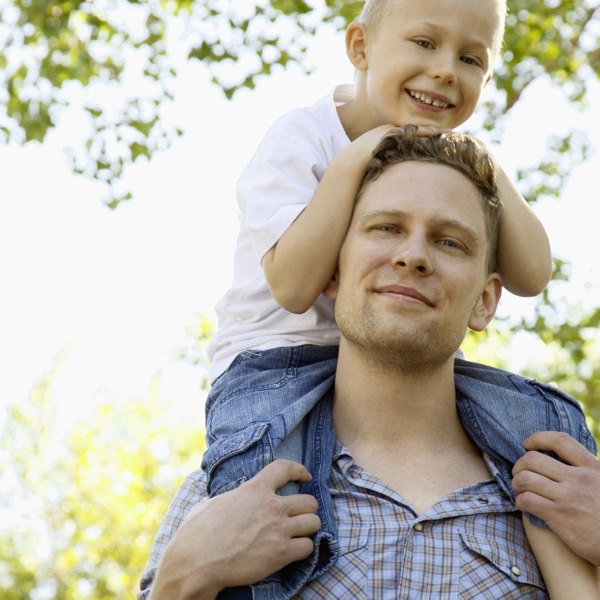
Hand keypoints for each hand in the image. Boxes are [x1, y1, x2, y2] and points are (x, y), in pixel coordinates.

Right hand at [150, 460, 320, 598]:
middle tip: (300, 516)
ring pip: (313, 522)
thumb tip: (225, 498)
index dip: (299, 470)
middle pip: (309, 501)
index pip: (285, 468)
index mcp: (254, 489)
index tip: (306, 476)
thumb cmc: (198, 533)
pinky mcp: (281, 553)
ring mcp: (278, 529)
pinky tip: (294, 551)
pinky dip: (304, 549)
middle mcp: (271, 506)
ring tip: (300, 534)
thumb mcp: (213, 502)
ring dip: (308, 529)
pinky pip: (308, 547)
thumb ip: (229, 497)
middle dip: (306, 509)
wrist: (197, 561)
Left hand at [512, 431, 599, 565]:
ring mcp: (568, 497)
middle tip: (518, 474)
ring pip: (525, 478)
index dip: (537, 438)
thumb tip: (557, 459)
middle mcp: (580, 479)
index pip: (559, 441)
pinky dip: (520, 501)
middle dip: (519, 465)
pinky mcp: (559, 516)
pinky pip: (527, 500)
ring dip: (516, 483)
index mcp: (592, 467)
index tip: (526, 445)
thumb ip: (585, 470)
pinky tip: (524, 505)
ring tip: (519, 489)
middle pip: (533, 459)